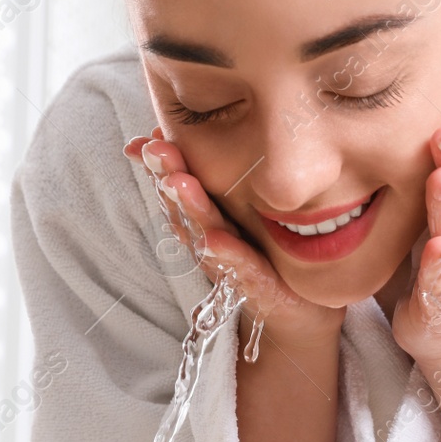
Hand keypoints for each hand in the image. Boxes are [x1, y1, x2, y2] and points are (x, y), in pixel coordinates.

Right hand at [123, 128, 344, 350]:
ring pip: (205, 231)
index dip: (158, 164)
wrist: (298, 305)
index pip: (177, 183)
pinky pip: (240, 266)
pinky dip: (227, 254)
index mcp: (207, 214)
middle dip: (168, 177)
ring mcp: (230, 261)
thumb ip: (211, 175)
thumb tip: (167, 136)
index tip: (142, 142)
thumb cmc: (267, 249)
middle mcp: (211, 237)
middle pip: (185, 204)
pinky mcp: (255, 283)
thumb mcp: (239, 206)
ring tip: (180, 182)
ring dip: (191, 208)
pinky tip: (214, 240)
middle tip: (156, 150)